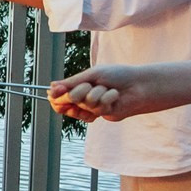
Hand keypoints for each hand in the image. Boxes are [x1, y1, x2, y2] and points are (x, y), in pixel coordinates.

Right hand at [49, 64, 163, 121]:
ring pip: (85, 104)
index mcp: (78, 88)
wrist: (139, 84)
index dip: (56, 97)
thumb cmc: (117, 76)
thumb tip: (51, 87)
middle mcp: (84, 100)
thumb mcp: (91, 75)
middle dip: (78, 91)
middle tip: (89, 85)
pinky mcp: (104, 115)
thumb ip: (71, 83)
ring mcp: (93, 109)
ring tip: (108, 89)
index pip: (59, 98)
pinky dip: (107, 98)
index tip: (57, 92)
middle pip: (68, 101)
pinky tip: (116, 96)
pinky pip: (98, 108)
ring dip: (97, 93)